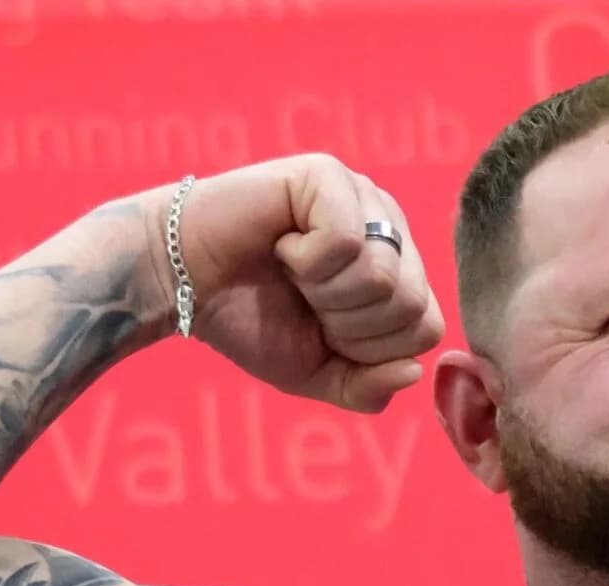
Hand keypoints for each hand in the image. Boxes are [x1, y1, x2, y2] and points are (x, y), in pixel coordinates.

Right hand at [146, 155, 444, 411]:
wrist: (183, 284)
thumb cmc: (250, 320)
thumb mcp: (318, 373)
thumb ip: (368, 387)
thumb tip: (412, 370)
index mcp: (398, 268)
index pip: (426, 329)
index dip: (369, 348)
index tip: (321, 326)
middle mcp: (389, 224)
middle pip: (410, 305)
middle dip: (347, 324)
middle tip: (303, 297)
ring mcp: (362, 195)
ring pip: (383, 277)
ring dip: (324, 292)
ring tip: (291, 269)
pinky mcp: (328, 174)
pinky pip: (346, 242)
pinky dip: (305, 261)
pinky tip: (281, 243)